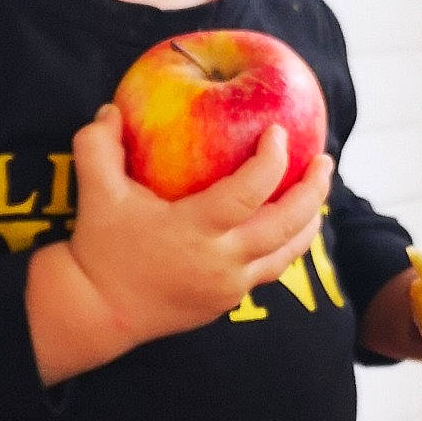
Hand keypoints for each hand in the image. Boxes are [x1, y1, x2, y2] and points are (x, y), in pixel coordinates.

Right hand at [26, 104, 333, 383]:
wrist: (98, 312)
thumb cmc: (99, 247)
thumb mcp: (96, 192)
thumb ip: (99, 145)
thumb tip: (111, 108)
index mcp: (195, 229)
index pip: (250, 191)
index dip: (273, 159)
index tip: (280, 132)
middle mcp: (221, 260)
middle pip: (286, 224)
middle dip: (313, 190)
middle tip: (325, 160)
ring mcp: (228, 286)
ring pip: (287, 254)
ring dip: (308, 222)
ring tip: (317, 194)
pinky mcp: (227, 302)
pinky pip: (268, 271)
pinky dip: (285, 246)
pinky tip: (288, 226)